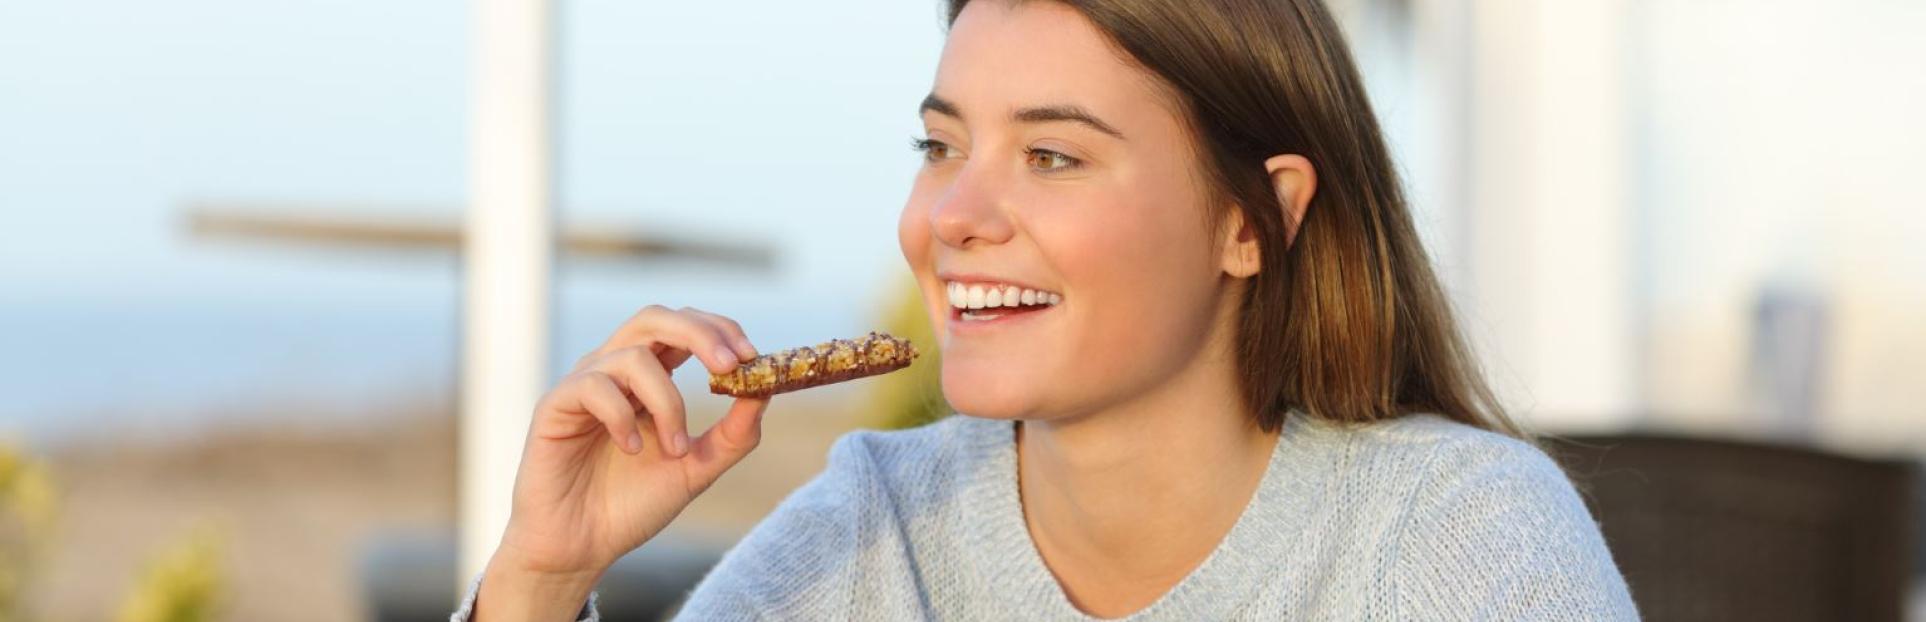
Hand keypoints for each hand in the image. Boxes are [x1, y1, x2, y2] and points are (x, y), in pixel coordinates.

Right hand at [475, 305, 766, 620]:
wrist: (580, 546)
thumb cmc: (631, 503)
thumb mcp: (697, 468)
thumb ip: (733, 434)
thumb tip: (765, 391)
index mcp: (648, 376)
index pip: (685, 327)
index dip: (719, 330)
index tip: (752, 356)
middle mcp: (614, 369)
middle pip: (655, 318)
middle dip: (700, 334)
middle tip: (730, 366)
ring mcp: (583, 383)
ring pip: (633, 355)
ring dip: (667, 401)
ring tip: (675, 449)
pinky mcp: (555, 405)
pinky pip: (594, 386)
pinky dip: (623, 416)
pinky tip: (630, 450)